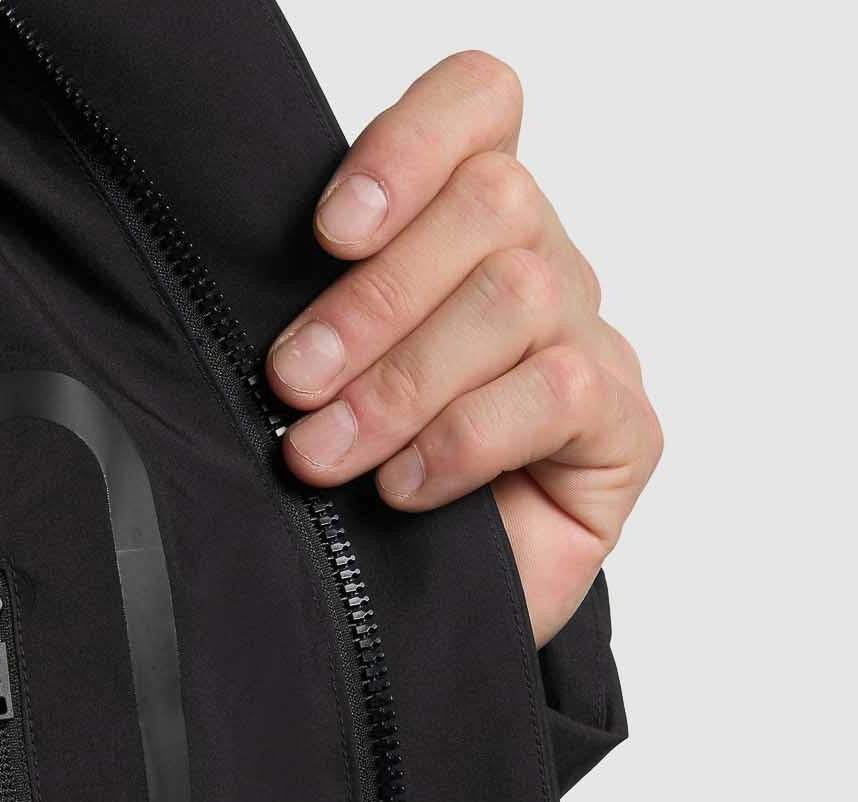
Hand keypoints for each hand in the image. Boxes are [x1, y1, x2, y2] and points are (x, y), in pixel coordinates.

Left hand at [267, 52, 660, 647]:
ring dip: (402, 382)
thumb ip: (309, 318)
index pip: (480, 107)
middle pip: (493, 203)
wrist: (406, 637)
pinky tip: (404, 490)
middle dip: (373, 302)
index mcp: (466, 228)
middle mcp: (540, 269)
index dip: (411, 145)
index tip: (327, 233)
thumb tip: (234, 295)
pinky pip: (559, 391)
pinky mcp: (623, 430)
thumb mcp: (315, 393)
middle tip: (293, 384)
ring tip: (326, 456)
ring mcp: (590, 345)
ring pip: (520, 296)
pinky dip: (463, 440)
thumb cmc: (356, 505)